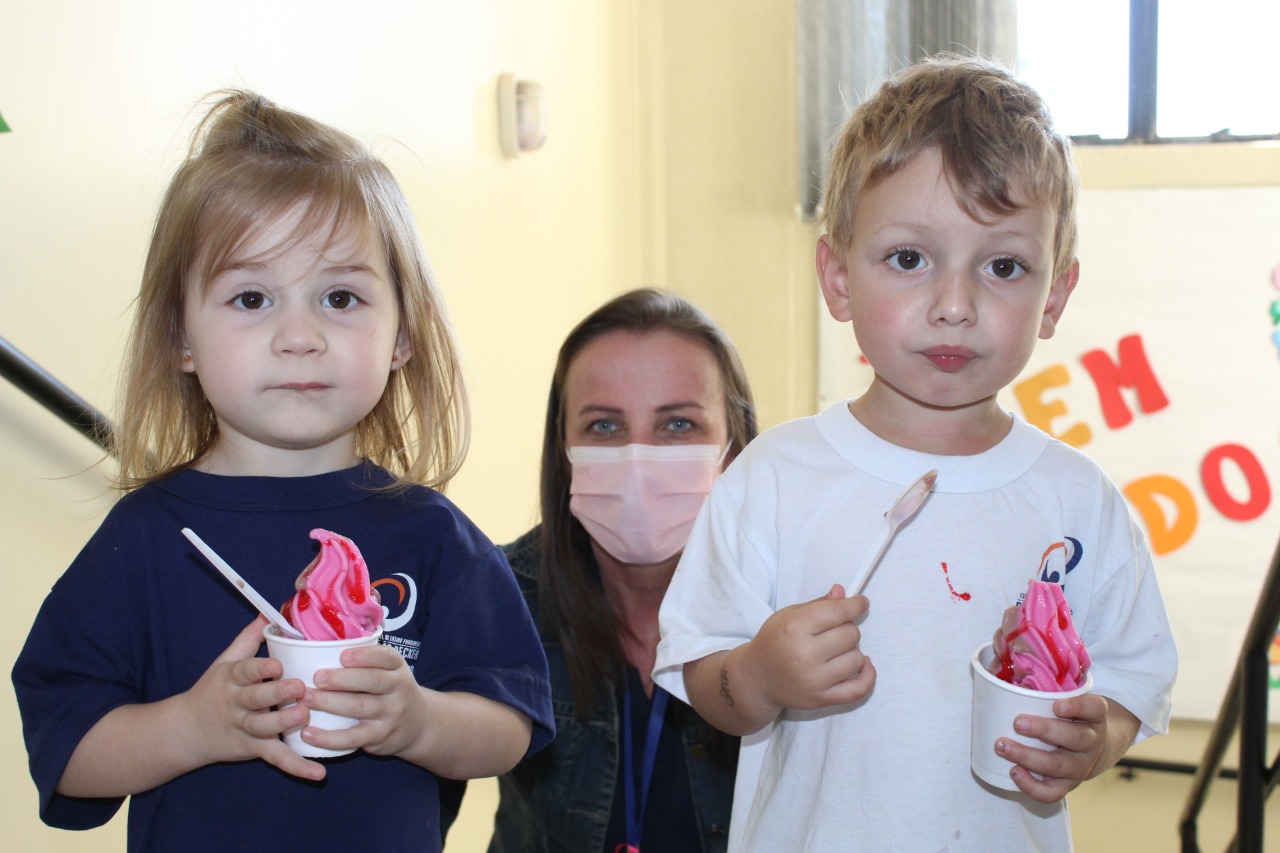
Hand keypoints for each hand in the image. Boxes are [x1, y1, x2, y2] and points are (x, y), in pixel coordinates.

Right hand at [183, 617, 325, 780]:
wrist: (185, 732)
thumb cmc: (212, 691)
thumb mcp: (224, 663)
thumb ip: (248, 639)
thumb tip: (267, 612)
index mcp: (232, 681)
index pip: (245, 672)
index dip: (260, 668)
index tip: (277, 664)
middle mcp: (236, 705)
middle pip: (256, 700)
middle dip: (276, 694)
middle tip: (299, 687)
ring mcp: (244, 729)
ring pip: (264, 728)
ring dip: (284, 724)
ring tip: (305, 717)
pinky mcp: (253, 750)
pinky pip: (276, 758)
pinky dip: (297, 767)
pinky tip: (319, 773)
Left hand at [297, 643, 425, 756]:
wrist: (418, 724)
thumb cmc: (390, 691)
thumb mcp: (390, 672)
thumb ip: (366, 662)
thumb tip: (318, 648)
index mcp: (397, 667)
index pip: (386, 657)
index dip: (364, 656)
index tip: (342, 656)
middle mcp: (398, 689)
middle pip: (371, 681)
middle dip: (342, 679)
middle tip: (317, 677)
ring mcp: (390, 714)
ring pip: (359, 707)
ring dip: (330, 703)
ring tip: (305, 699)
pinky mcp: (380, 737)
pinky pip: (353, 738)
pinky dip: (329, 737)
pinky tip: (308, 733)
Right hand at [740, 584, 875, 713]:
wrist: (757, 678)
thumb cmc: (774, 642)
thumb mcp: (788, 616)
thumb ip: (817, 604)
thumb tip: (842, 592)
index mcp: (794, 628)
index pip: (837, 612)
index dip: (855, 604)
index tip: (861, 602)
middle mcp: (805, 655)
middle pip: (850, 634)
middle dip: (847, 628)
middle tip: (834, 631)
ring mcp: (814, 680)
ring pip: (857, 659)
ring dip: (852, 651)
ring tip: (836, 650)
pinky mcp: (822, 699)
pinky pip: (859, 689)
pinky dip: (868, 675)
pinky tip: (863, 665)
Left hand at [995, 692, 1112, 802]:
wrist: (1092, 747)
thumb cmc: (1070, 716)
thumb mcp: (1069, 697)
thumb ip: (1046, 684)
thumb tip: (999, 661)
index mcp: (1094, 716)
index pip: (1094, 708)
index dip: (1078, 707)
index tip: (1056, 704)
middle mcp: (1091, 741)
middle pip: (1074, 738)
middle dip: (1044, 730)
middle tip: (1017, 722)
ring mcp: (1081, 766)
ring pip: (1059, 766)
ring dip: (1028, 756)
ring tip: (1002, 746)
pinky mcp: (1069, 784)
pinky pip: (1053, 792)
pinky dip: (1032, 786)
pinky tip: (1014, 772)